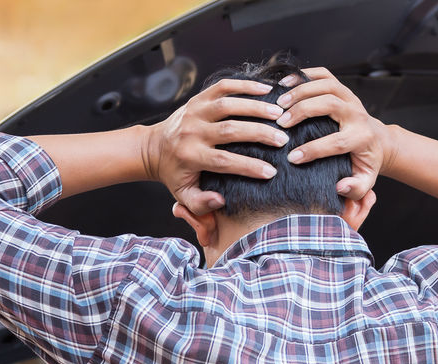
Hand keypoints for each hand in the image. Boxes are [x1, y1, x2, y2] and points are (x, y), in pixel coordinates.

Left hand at [143, 78, 288, 215]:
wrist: (154, 148)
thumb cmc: (175, 175)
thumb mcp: (183, 195)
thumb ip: (200, 203)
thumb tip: (221, 200)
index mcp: (190, 157)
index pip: (224, 162)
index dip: (249, 167)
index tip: (271, 172)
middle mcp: (192, 132)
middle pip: (230, 130)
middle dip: (259, 134)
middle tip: (283, 139)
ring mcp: (195, 112)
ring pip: (228, 105)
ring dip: (256, 107)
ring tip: (279, 113)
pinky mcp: (198, 98)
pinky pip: (223, 87)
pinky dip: (245, 85)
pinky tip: (266, 89)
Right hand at [274, 67, 395, 200]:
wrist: (377, 140)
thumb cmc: (366, 162)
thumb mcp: (365, 180)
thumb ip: (356, 189)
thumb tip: (341, 186)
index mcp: (362, 137)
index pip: (337, 141)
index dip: (313, 150)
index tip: (292, 158)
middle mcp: (357, 114)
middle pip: (330, 104)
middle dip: (303, 111)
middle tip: (280, 122)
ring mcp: (350, 98)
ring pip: (327, 85)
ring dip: (301, 91)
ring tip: (279, 102)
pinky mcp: (342, 89)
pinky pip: (324, 74)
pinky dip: (304, 75)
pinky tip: (285, 83)